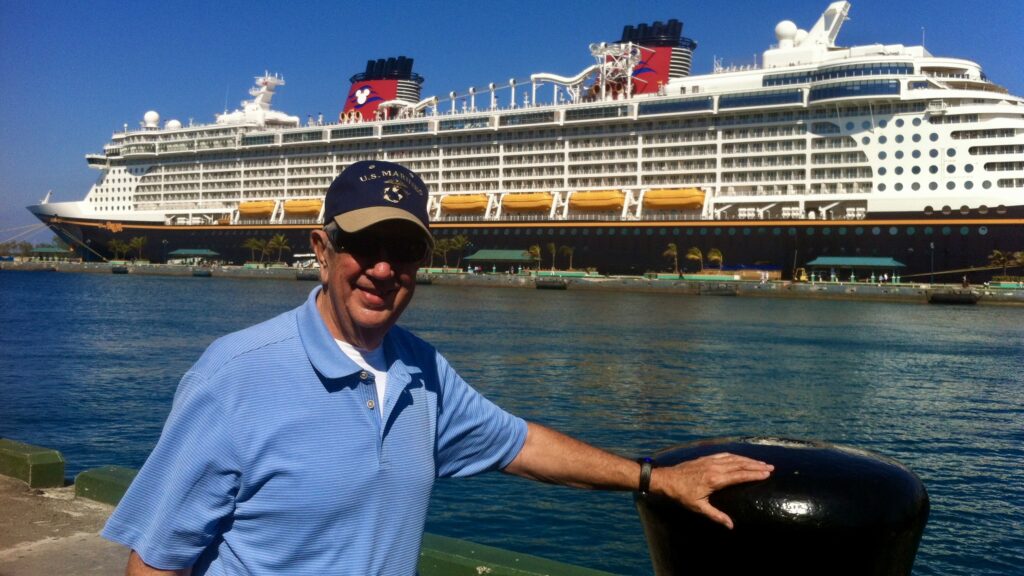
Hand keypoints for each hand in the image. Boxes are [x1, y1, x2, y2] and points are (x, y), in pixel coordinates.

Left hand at [649, 452, 772, 529]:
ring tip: (761, 462)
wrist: (666, 479)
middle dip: (756, 466)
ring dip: (748, 459)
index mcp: (715, 480)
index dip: (754, 474)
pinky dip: (736, 455)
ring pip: (733, 458)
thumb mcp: (698, 507)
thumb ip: (716, 516)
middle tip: (770, 467)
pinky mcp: (706, 457)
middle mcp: (715, 467)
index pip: (739, 475)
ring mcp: (710, 461)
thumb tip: (731, 525)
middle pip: (740, 465)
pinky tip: (742, 457)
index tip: (766, 474)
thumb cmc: (682, 495)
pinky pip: (724, 454)